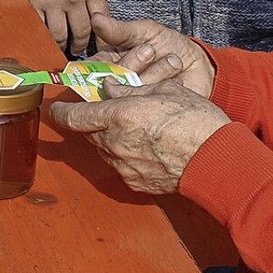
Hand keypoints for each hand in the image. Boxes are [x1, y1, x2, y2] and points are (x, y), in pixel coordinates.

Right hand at [3, 0, 109, 54]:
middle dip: (81, 44)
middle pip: (81, 31)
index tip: (99, 41)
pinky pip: (40, 29)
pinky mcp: (33, 4)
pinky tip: (44, 40)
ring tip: (60, 48)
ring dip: (61, 45)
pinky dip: (43, 38)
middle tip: (78, 50)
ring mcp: (53, 2)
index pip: (102, 16)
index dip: (102, 32)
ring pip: (60, 35)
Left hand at [50, 79, 229, 193]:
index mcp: (120, 116)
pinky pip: (120, 165)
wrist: (217, 160)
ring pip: (104, 149)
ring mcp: (124, 167)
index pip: (76, 117)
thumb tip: (111, 90)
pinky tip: (146, 146)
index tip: (55, 109)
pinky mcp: (135, 183)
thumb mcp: (165, 91)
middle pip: (88, 133)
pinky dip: (125, 154)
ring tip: (132, 127)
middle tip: (104, 111)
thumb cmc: (196, 120)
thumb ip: (132, 91)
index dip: (61, 112)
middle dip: (92, 122)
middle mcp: (115, 144)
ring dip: (109, 137)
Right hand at [90, 12, 215, 98]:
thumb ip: (121, 30)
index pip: (91, 69)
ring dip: (154, 73)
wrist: (200, 65)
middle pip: (109, 82)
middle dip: (133, 64)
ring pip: (130, 93)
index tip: (113, 61)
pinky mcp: (149, 111)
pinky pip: (148, 104)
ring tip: (170, 60)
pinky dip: (165, 86)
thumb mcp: (147, 31)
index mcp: (110, 64)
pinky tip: (177, 78)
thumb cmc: (171, 45)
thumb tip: (97, 19)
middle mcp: (117, 84)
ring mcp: (133, 99)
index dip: (99, 67)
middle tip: (150, 51)